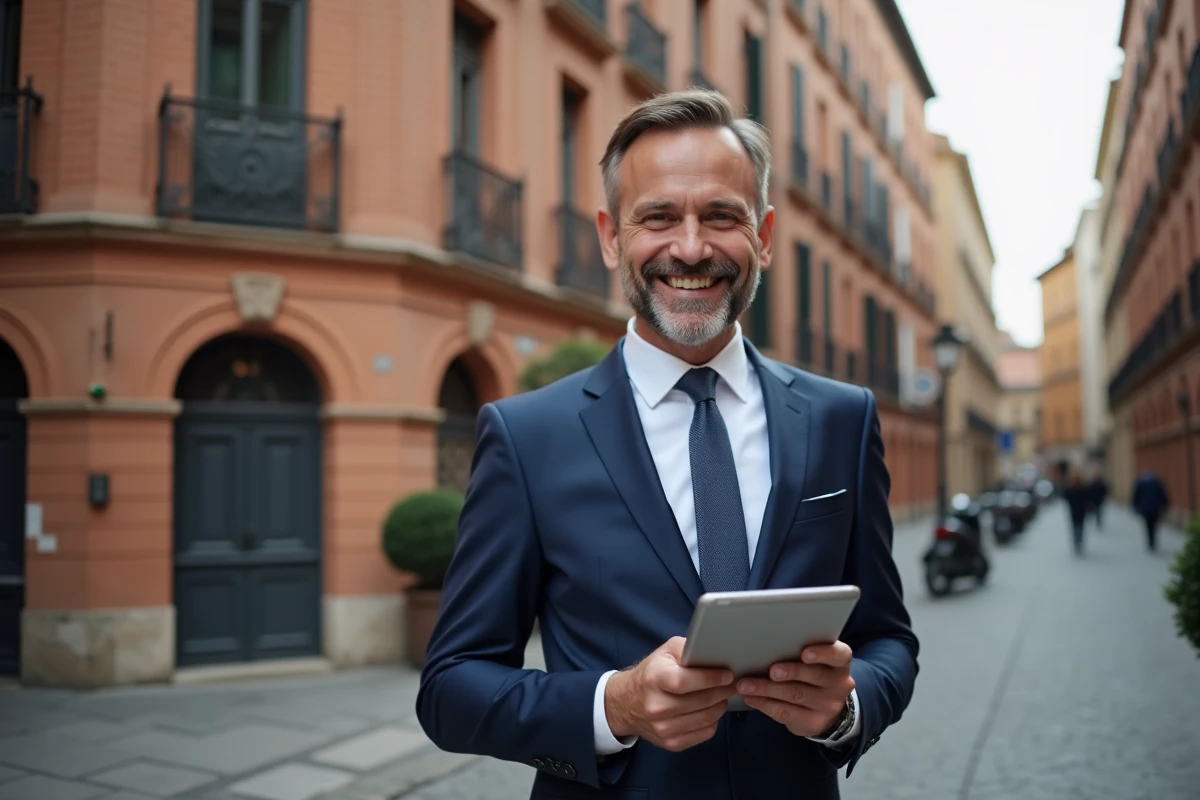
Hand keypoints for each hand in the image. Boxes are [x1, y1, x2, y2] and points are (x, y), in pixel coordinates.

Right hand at [604, 636, 737, 751]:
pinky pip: (705, 733)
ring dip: (720, 706)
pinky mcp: (670, 743)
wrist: (626, 703)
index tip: (728, 675)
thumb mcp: (665, 652)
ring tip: (721, 695)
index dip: (710, 678)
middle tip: (733, 684)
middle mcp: (656, 706)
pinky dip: (712, 721)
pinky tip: (709, 710)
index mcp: (654, 678)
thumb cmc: (652, 673)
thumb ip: (688, 649)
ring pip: (706, 718)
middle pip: (700, 701)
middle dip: (723, 691)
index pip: (684, 681)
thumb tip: (715, 652)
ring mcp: (662, 728)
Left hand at [737, 641, 854, 737]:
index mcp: (839, 663)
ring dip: (767, 689)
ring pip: (796, 695)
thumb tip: (765, 644)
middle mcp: (838, 684)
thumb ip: (799, 651)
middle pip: (815, 676)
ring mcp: (827, 706)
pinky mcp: (813, 723)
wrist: (827, 709)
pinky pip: (786, 713)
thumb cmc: (812, 673)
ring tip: (746, 685)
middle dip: (791, 672)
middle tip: (772, 671)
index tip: (805, 653)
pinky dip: (765, 704)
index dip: (823, 653)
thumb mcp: (816, 661)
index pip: (839, 655)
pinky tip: (751, 698)